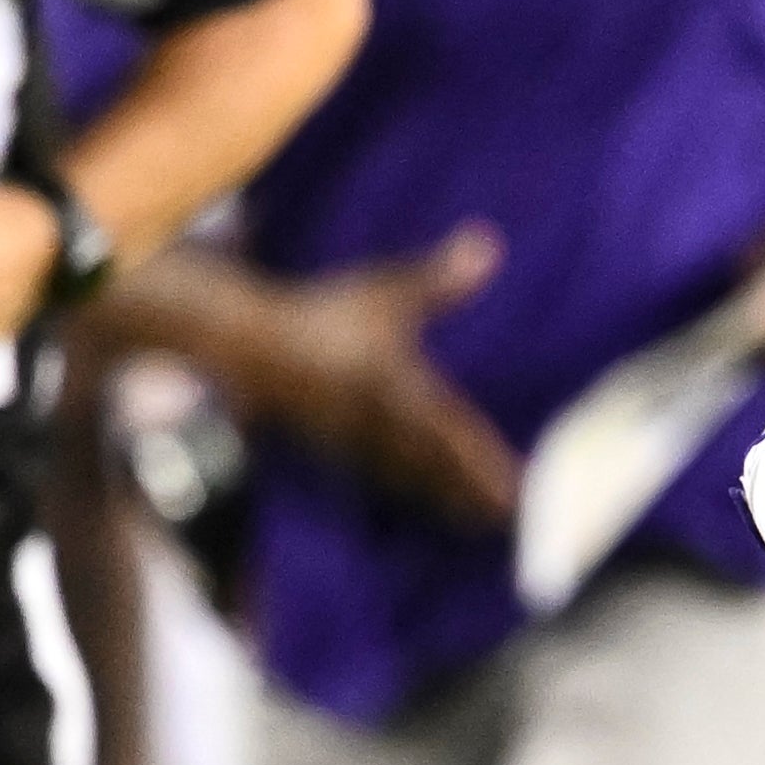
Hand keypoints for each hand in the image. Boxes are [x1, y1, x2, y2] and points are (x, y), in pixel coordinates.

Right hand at [225, 235, 523, 524]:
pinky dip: (411, 491)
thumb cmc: (320, 316)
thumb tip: (491, 244)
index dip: (487, 465)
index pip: (452, 434)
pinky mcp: (336, 447)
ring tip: (480, 520)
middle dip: (473, 494)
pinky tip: (425, 500)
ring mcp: (356, 442)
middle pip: (437, 468)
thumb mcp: (382, 293)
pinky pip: (382, 477)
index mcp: (395, 390)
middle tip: (511, 519)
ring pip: (410, 478)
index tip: (519, 490)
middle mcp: (379, 425)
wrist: (245, 347)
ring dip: (446, 499)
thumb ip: (438, 278)